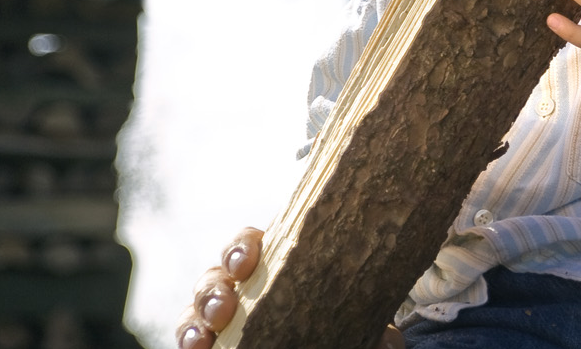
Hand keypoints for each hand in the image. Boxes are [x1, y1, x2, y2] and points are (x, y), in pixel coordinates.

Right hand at [174, 228, 403, 348]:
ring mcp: (223, 312)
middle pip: (215, 275)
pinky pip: (192, 336)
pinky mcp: (216, 337)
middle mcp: (241, 283)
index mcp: (274, 260)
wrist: (335, 334)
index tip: (247, 262)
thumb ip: (371, 329)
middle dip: (214, 289)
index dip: (242, 247)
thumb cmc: (341, 316)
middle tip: (224, 308)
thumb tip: (390, 347)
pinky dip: (190, 340)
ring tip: (204, 336)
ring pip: (197, 307)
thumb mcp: (357, 316)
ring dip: (195, 318)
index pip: (248, 243)